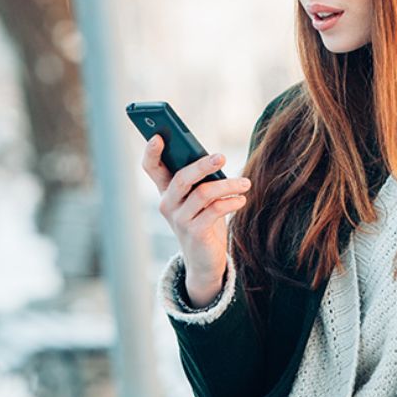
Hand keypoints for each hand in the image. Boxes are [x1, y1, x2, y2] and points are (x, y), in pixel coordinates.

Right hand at [140, 136, 251, 305]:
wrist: (204, 260)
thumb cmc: (204, 220)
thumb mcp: (199, 197)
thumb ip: (201, 179)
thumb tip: (215, 158)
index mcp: (166, 190)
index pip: (151, 167)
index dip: (151, 151)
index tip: (158, 135)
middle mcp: (167, 203)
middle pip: (181, 177)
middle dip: (202, 165)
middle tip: (222, 156)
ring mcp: (179, 219)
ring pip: (202, 193)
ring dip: (227, 185)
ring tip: (245, 183)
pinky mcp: (195, 233)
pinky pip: (214, 211)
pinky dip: (230, 202)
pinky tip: (241, 199)